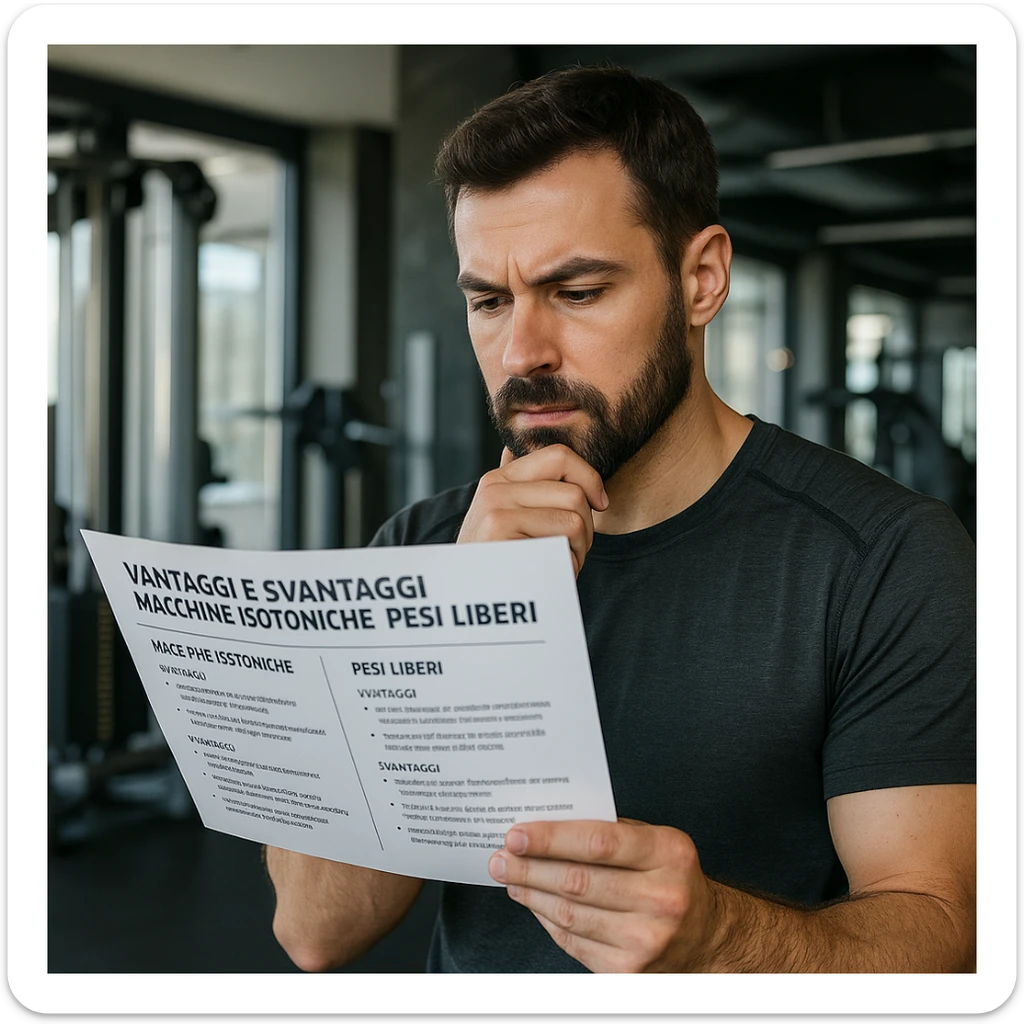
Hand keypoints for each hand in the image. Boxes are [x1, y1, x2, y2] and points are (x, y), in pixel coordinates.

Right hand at [457, 445, 608, 575]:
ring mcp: (496, 511)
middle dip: (587, 528)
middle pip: (574, 493)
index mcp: (500, 478)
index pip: (560, 456)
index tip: (599, 504)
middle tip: (572, 550)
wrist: (463, 598)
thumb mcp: (502, 516)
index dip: (590, 479)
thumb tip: (536, 456)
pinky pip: (562, 547)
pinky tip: (548, 577)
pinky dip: (567, 568)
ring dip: (578, 551)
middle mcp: (495, 488)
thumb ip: (523, 487)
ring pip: (574, 521)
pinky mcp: (502, 536)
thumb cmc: (496, 561)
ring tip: (557, 565)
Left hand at [487, 818, 719, 972]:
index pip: (598, 843)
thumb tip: (546, 826)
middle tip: (500, 858)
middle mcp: (662, 898)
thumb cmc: (671, 877)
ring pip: (570, 914)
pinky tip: (533, 903)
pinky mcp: (628, 971)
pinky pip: (573, 942)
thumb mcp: (656, 841)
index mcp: (669, 853)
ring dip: (531, 894)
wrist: (706, 936)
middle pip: (578, 881)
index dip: (551, 838)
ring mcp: (646, 940)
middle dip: (529, 868)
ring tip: (510, 878)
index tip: (517, 834)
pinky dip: (547, 920)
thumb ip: (609, 831)